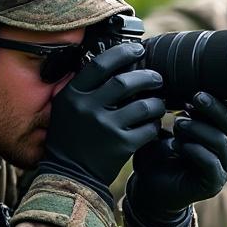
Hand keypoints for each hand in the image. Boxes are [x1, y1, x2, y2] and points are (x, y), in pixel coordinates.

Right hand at [38, 42, 164, 199]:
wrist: (69, 176)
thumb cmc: (71, 138)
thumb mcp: (66, 108)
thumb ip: (85, 88)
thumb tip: (116, 64)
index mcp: (73, 95)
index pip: (100, 64)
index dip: (123, 53)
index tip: (139, 49)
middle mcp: (88, 109)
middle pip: (126, 82)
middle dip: (147, 76)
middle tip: (157, 78)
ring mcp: (105, 128)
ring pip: (143, 105)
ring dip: (157, 102)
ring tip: (159, 103)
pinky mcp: (121, 146)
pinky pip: (149, 129)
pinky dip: (156, 125)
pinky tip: (154, 124)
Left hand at [124, 92, 226, 226]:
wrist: (148, 190)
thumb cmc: (157, 157)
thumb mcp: (165, 130)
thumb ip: (176, 113)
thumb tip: (175, 85)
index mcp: (219, 136)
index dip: (217, 101)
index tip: (195, 90)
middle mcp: (225, 152)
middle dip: (214, 109)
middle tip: (195, 98)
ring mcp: (221, 169)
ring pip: (222, 142)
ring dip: (200, 129)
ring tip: (178, 125)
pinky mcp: (212, 185)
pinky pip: (212, 164)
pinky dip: (196, 151)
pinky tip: (178, 145)